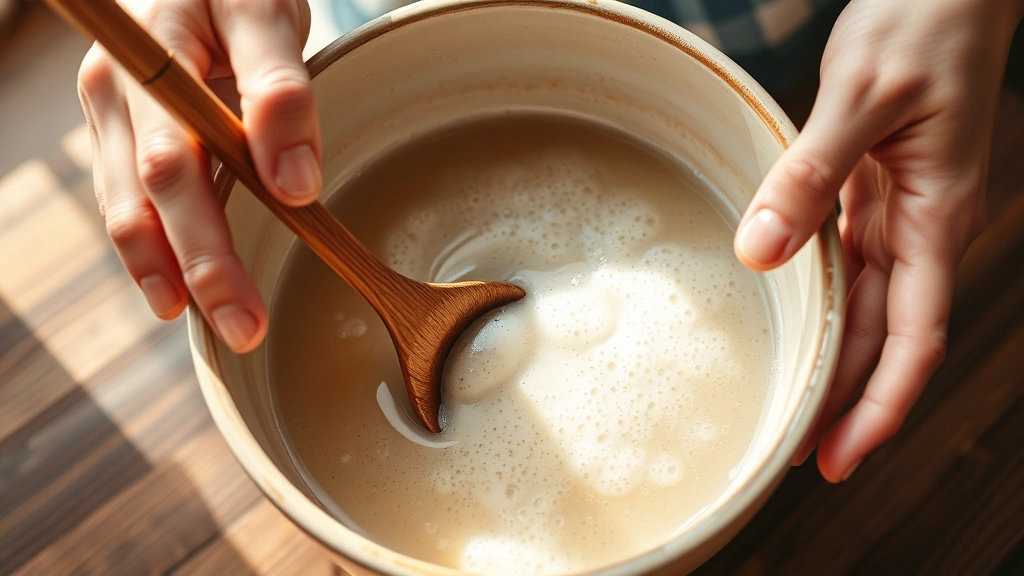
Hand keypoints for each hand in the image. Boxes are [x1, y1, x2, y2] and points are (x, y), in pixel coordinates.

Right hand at [78, 0, 319, 352]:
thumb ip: (279, 89)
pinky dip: (157, 249)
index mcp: (149, 57)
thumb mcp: (265, 12)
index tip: (243, 291)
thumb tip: (295, 184)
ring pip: (129, 208)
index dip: (205, 232)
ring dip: (170, 272)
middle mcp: (116, 90)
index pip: (173, 160)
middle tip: (245, 328)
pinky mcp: (126, 133)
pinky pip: (131, 201)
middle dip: (198, 269)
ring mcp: (115, 115)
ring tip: (220, 324)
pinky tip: (182, 290)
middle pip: (152, 196)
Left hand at [733, 0, 1023, 481]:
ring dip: (838, 361)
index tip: (838, 457)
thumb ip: (810, 179)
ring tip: (796, 409)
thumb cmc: (921, 26)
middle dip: (850, 403)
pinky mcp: (877, 192)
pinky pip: (852, 264)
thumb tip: (760, 253)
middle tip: (799, 456)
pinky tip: (799, 326)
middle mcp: (923, 228)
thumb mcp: (859, 99)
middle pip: (889, 338)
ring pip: (870, 308)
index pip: (914, 339)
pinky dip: (828, 304)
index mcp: (936, 218)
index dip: (878, 406)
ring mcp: (902, 213)